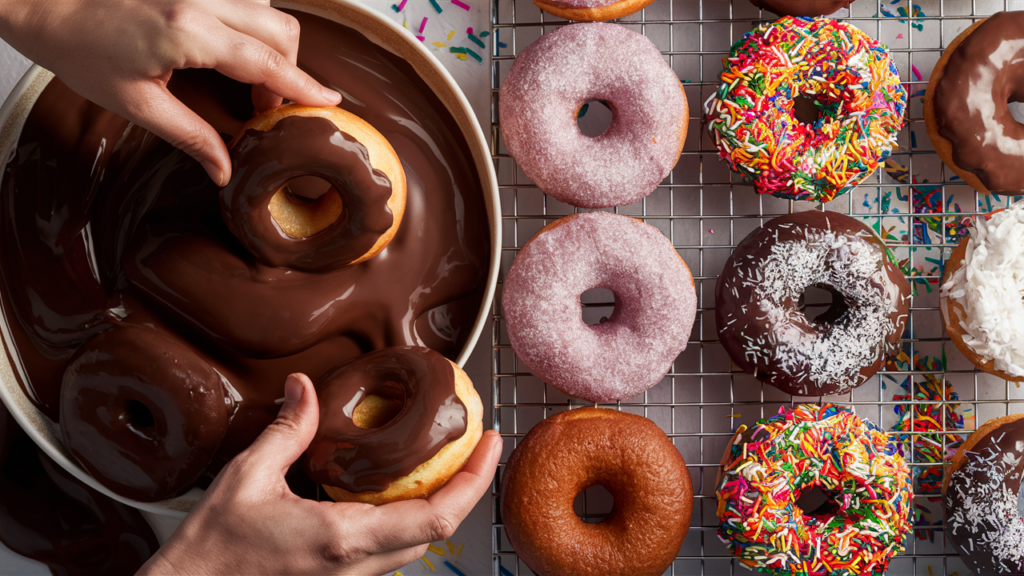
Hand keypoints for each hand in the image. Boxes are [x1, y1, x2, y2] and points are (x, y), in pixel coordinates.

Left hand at [0, 0, 341, 185]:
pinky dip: (252, 27)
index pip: (267, 63)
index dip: (303, 86)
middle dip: (289, 69)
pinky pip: (244, 1)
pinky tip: (233, 50)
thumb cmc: (78, 48)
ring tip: (251, 82)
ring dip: (272, 47)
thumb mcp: (135, 104)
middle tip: (269, 107)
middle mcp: (203, 0)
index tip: (330, 103)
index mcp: (191, 32)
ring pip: (266, 10)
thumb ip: (190, 136)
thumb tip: (225, 172)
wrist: (41, 0)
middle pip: (280, 30)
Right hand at [138, 374, 501, 575]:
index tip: (490, 442)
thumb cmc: (212, 550)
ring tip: (447, 458)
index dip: (474, 479)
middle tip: (475, 442)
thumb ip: (287, 430)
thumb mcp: (247, 478)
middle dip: (466, 485)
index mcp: (344, 539)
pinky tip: (397, 488)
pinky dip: (408, 516)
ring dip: (439, 502)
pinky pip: (391, 550)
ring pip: (417, 544)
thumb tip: (305, 388)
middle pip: (437, 530)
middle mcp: (357, 567)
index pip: (436, 516)